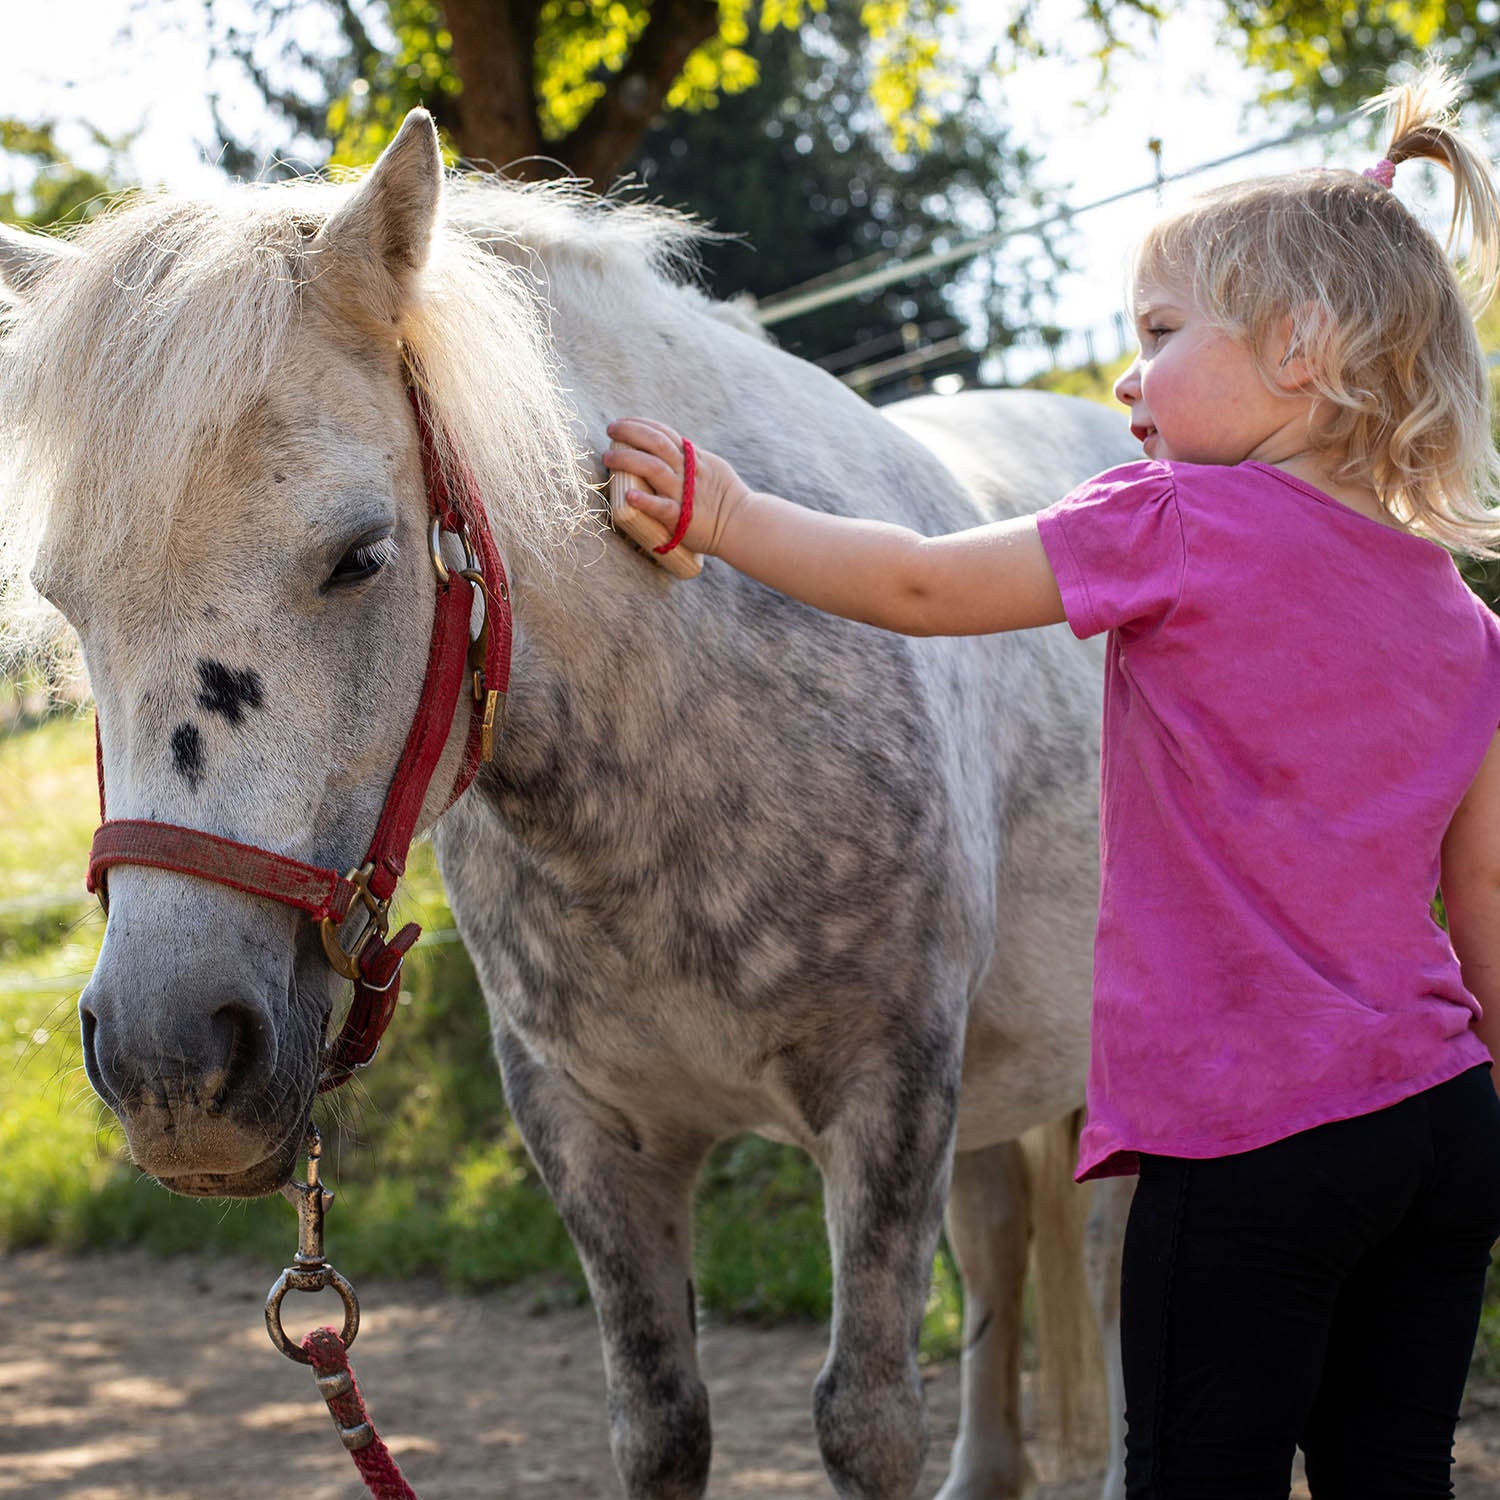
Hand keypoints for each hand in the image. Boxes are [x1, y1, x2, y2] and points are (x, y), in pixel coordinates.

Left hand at [603, 418, 749, 556]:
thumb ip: (692, 458)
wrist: (742, 523)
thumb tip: (673, 448)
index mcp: (693, 458)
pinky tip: (629, 496)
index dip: (640, 424)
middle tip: (610, 431)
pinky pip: (661, 507)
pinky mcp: (682, 516)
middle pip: (655, 443)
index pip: (663, 433)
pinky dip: (644, 500)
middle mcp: (686, 471)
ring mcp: (683, 493)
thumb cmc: (725, 498)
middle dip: (629, 433)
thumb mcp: (711, 467)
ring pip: (653, 468)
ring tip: (608, 458)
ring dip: (627, 460)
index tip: (620, 423)